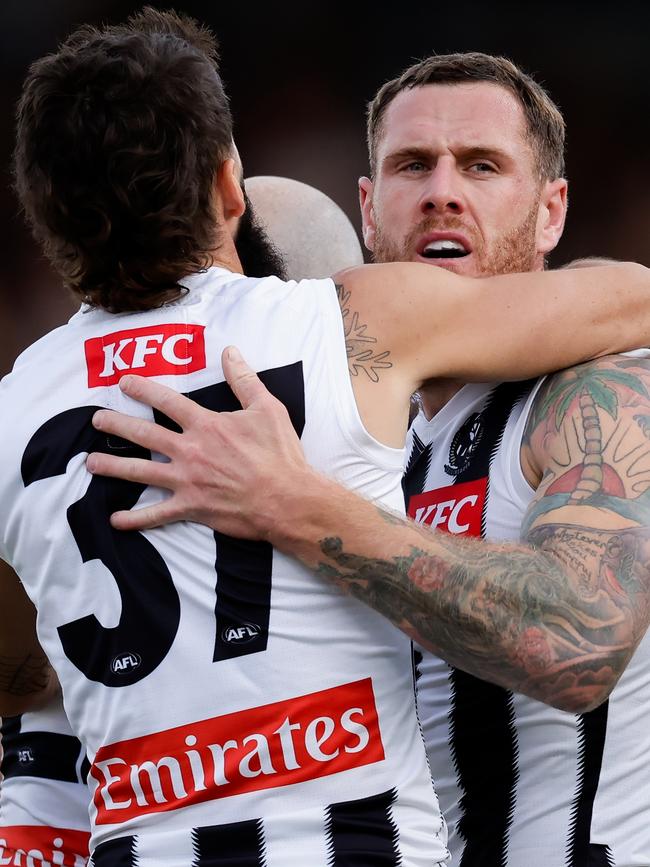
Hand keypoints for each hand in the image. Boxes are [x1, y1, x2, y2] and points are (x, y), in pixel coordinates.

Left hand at [87, 346, 309, 538]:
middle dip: (116, 425)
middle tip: (96, 420)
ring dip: (112, 467)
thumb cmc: (280, 455)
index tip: (124, 382)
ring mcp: (187, 480)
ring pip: (140, 472)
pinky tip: (115, 520)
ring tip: (91, 463)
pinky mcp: (191, 507)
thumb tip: (230, 352)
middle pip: (143, 434)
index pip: (167, 401)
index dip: (143, 389)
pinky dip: (134, 519)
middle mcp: (190, 450)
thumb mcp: (268, 409)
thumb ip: (244, 380)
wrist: (287, 499)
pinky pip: (156, 515)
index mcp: (206, 425)